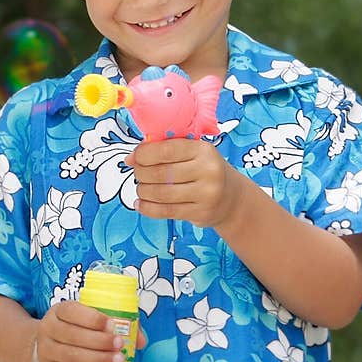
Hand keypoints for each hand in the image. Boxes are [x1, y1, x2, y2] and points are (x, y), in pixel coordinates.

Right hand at [33, 300, 146, 361]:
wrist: (41, 349)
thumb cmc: (73, 331)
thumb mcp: (86, 321)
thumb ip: (114, 325)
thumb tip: (140, 340)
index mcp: (59, 311)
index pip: (72, 311)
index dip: (93, 318)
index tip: (112, 325)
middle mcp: (48, 329)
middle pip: (73, 335)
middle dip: (99, 341)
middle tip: (119, 345)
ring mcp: (46, 351)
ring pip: (71, 356)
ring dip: (97, 359)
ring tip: (118, 361)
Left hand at [124, 138, 242, 227]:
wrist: (231, 197)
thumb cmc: (202, 169)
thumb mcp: (191, 152)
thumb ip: (163, 149)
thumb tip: (130, 159)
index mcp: (203, 149)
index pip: (166, 150)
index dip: (143, 154)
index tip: (134, 159)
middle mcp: (208, 170)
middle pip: (161, 173)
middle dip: (141, 173)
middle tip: (138, 174)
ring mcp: (206, 193)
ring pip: (161, 193)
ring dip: (143, 191)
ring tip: (141, 189)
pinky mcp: (201, 212)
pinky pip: (166, 211)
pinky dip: (147, 208)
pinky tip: (140, 204)